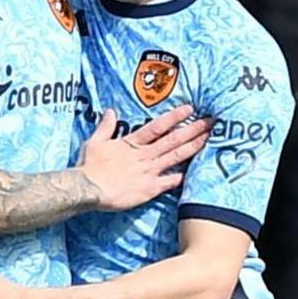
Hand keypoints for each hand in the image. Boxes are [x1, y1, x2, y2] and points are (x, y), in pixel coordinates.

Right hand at [79, 107, 210, 211]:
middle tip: (210, 123)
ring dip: (193, 147)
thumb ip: (105, 127)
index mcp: (132, 143)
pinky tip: (196, 172)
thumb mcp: (95, 142)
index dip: (174, 117)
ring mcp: (149, 172)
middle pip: (173, 140)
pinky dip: (182, 177)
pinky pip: (170, 182)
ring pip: (175, 157)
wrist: (88, 189)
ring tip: (208, 139)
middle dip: (192, 130)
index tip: (189, 109)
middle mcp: (145, 155)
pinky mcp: (149, 189)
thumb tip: (110, 111)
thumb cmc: (89, 167)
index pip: (157, 126)